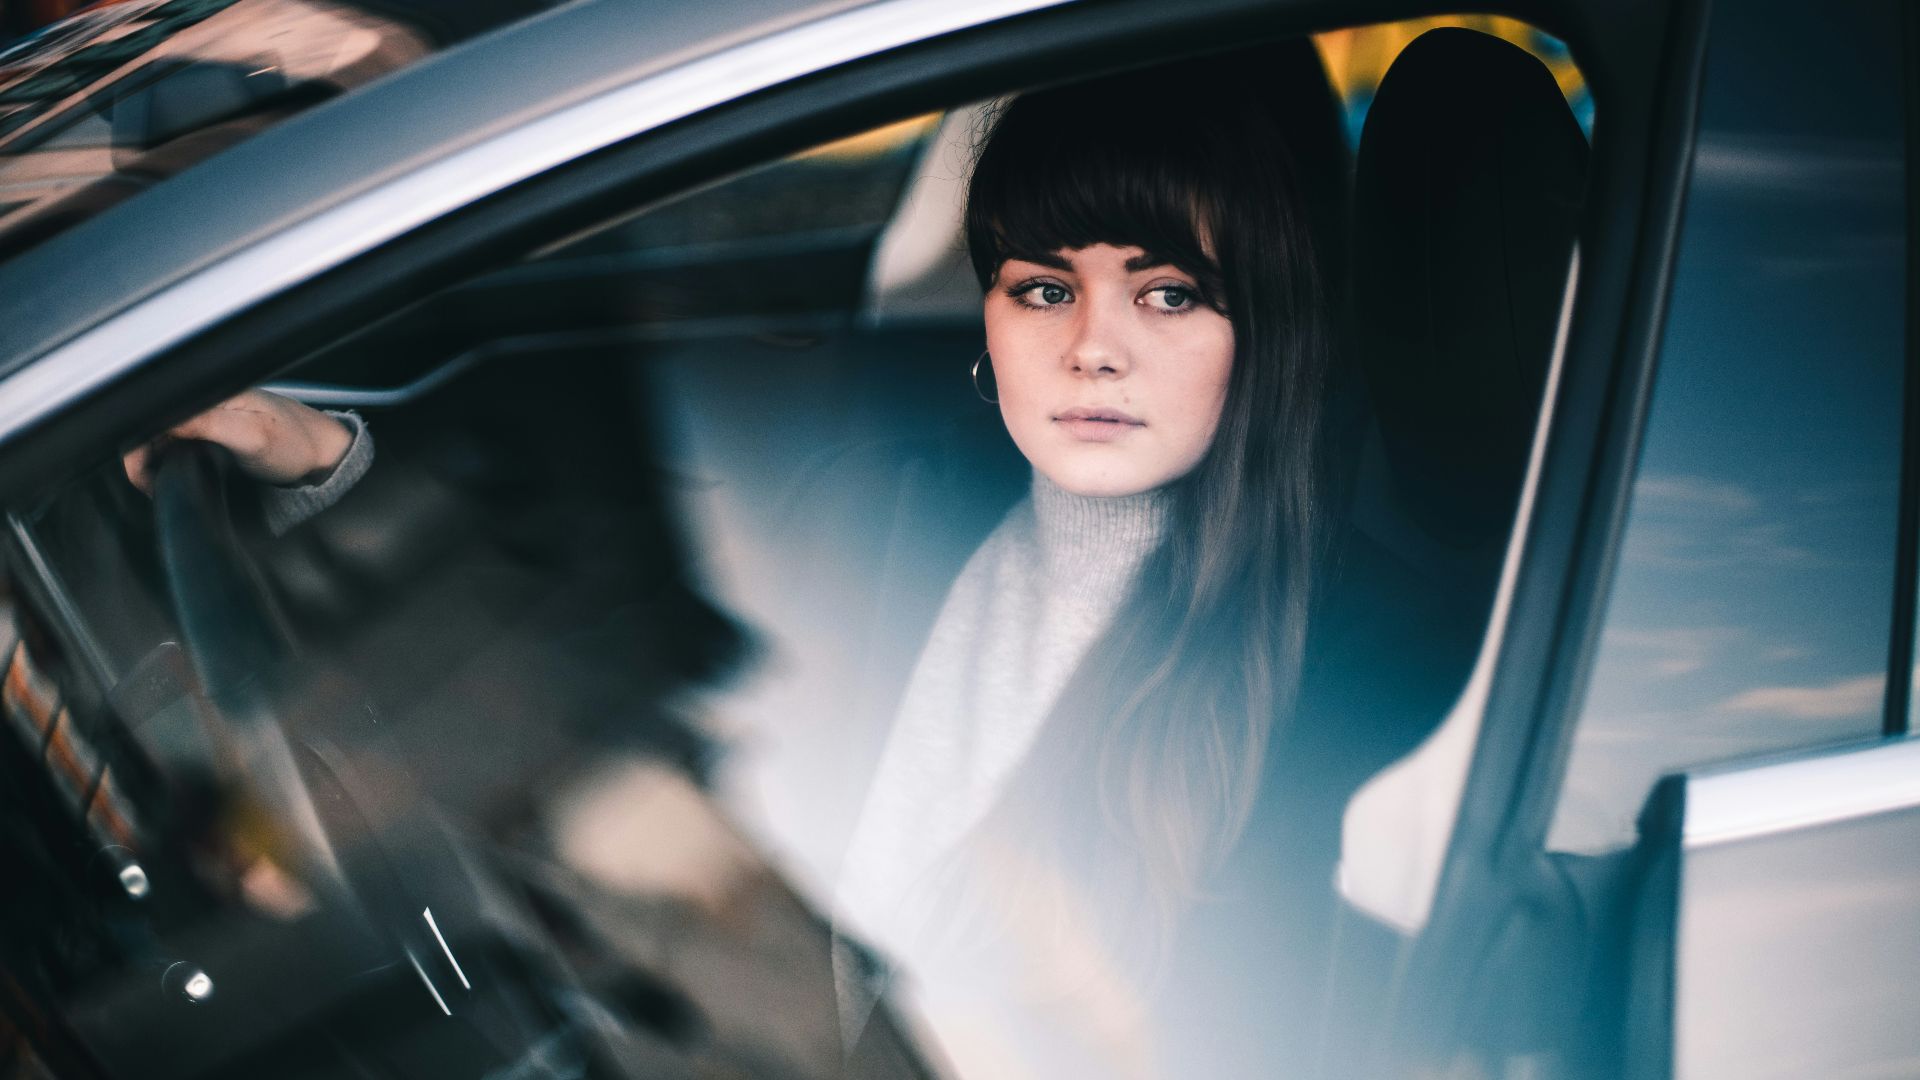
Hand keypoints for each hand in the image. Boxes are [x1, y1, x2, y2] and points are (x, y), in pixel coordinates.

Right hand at [124, 390, 352, 494]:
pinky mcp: (210, 436)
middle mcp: (204, 403)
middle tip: (152, 487)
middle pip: (150, 426)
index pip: (153, 413)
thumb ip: (206, 424)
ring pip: (158, 439)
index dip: (138, 444)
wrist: (323, 457)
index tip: (142, 472)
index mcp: (210, 394)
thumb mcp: (251, 435)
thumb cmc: (297, 443)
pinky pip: (175, 448)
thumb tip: (160, 421)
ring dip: (152, 463)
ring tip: (161, 486)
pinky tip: (173, 480)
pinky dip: (166, 465)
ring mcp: (206, 419)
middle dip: (141, 457)